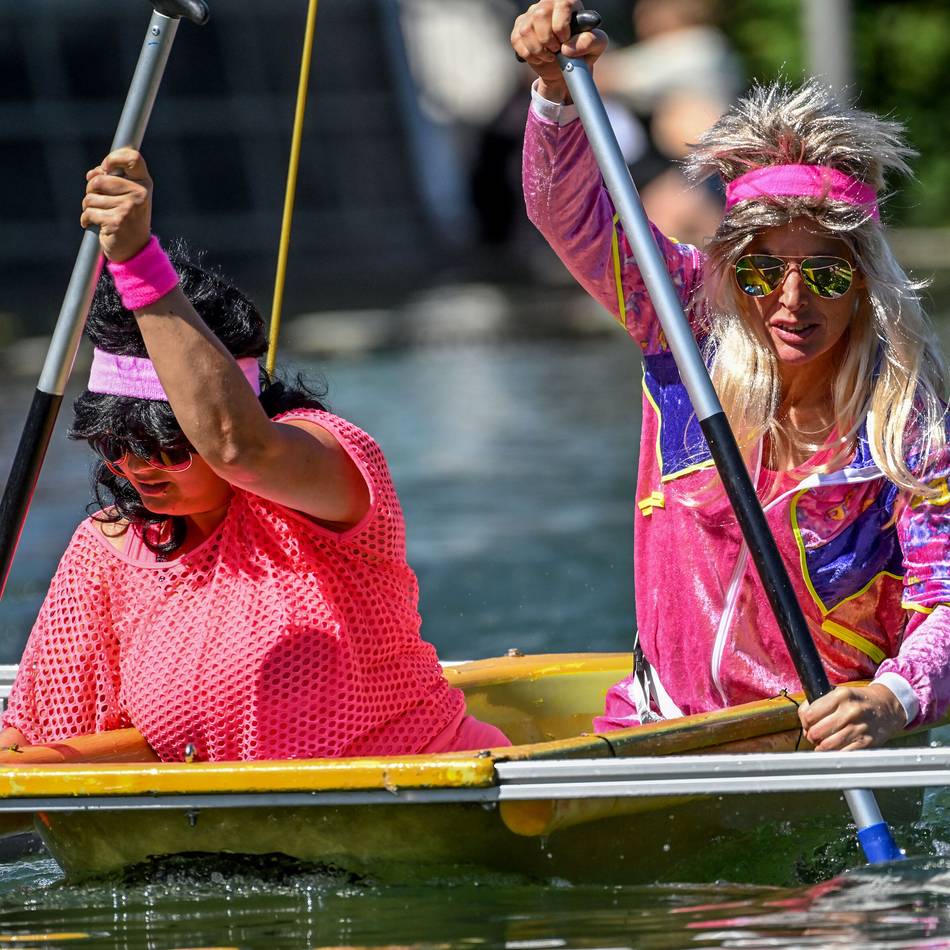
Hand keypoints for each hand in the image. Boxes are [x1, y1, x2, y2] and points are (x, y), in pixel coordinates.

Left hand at [81, 148, 152, 262]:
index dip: (113, 158)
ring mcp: (129, 208)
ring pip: (91, 197)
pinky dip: (86, 219)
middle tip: (100, 200)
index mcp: (144, 183)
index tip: (105, 167)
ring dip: (89, 206)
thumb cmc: (127, 217)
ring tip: (101, 214)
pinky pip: (89, 212)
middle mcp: (139, 194)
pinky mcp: (116, 222)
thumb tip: (92, 174)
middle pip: (100, 179)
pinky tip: (95, 224)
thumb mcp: (127, 194)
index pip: (132, 158)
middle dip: (91, 189)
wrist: (135, 249)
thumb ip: (112, 178)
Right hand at [510, 0, 607, 102]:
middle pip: (540, 14)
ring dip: (539, 50)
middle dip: (548, 39)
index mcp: (567, 2)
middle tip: (556, 49)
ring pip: (526, 30)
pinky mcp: (519, 29)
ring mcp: (531, 16)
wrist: (565, 67)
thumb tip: (568, 47)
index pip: (562, 3)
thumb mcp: (596, 46)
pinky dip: (530, 55)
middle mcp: (547, 4)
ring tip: (550, 55)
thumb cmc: (582, 51)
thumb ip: (590, 41)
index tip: (564, 40)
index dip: (561, 25)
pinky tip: (540, 57)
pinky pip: (518, 41)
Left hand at [798, 684, 906, 750]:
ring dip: (821, 747)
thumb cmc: (858, 700)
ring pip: (827, 745)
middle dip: (811, 736)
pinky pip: (842, 754)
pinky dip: (833, 754)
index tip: (807, 724)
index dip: (805, 722)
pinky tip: (834, 749)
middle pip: (816, 732)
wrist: (888, 707)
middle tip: (814, 735)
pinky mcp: (866, 743)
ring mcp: (859, 728)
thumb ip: (818, 704)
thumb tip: (804, 724)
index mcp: (841, 695)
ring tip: (823, 742)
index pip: (809, 715)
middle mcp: (850, 711)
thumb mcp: (839, 693)